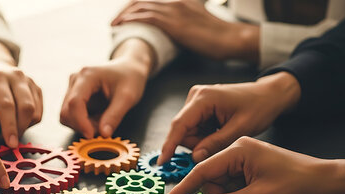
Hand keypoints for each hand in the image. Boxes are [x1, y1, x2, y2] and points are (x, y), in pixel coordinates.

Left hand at [0, 39, 42, 147]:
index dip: (10, 126)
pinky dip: (30, 122)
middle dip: (20, 129)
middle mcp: (16, 76)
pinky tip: (18, 122)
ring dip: (25, 127)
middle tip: (11, 143)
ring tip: (11, 130)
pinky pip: (39, 111)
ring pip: (35, 111)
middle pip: (26, 107)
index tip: (10, 144)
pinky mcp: (37, 88)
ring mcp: (29, 81)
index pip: (6, 105)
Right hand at [60, 38, 152, 137]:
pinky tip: (99, 118)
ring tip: (103, 121)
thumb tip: (103, 134)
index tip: (91, 135)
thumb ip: (115, 116)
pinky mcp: (74, 97)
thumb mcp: (128, 97)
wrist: (129, 69)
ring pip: (67, 116)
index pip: (74, 102)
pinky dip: (85, 123)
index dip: (80, 122)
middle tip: (102, 129)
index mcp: (87, 76)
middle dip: (82, 126)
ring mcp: (73, 89)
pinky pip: (73, 117)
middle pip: (66, 112)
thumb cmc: (130, 78)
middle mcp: (75, 80)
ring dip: (83, 125)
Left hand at [112, 0, 258, 61]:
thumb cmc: (216, 37)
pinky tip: (122, 25)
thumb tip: (172, 32)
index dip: (134, 7)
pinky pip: (146, 16)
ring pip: (140, 6)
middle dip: (124, 10)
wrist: (230, 39)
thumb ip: (181, 23)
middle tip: (114, 22)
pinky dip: (131, 19)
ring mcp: (174, 9)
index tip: (124, 16)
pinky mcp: (173, 22)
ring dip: (124, 15)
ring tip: (114, 25)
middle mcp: (175, 1)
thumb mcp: (197, 24)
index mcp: (180, 0)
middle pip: (141, 0)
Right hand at [158, 72, 300, 163]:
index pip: (179, 125)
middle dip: (197, 144)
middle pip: (183, 131)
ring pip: (189, 132)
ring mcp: (196, 101)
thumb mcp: (239, 129)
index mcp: (204, 98)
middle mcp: (195, 97)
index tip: (163, 162)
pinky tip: (221, 133)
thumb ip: (215, 144)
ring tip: (224, 137)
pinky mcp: (199, 107)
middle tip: (220, 146)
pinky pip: (195, 129)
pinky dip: (206, 137)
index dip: (169, 145)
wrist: (269, 96)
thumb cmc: (259, 107)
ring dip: (203, 141)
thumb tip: (195, 157)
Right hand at [163, 137, 344, 193]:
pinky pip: (232, 186)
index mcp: (237, 149)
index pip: (200, 170)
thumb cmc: (297, 186)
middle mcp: (237, 150)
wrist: (326, 183)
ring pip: (221, 186)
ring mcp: (243, 159)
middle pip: (210, 180)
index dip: (182, 188)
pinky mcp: (250, 168)